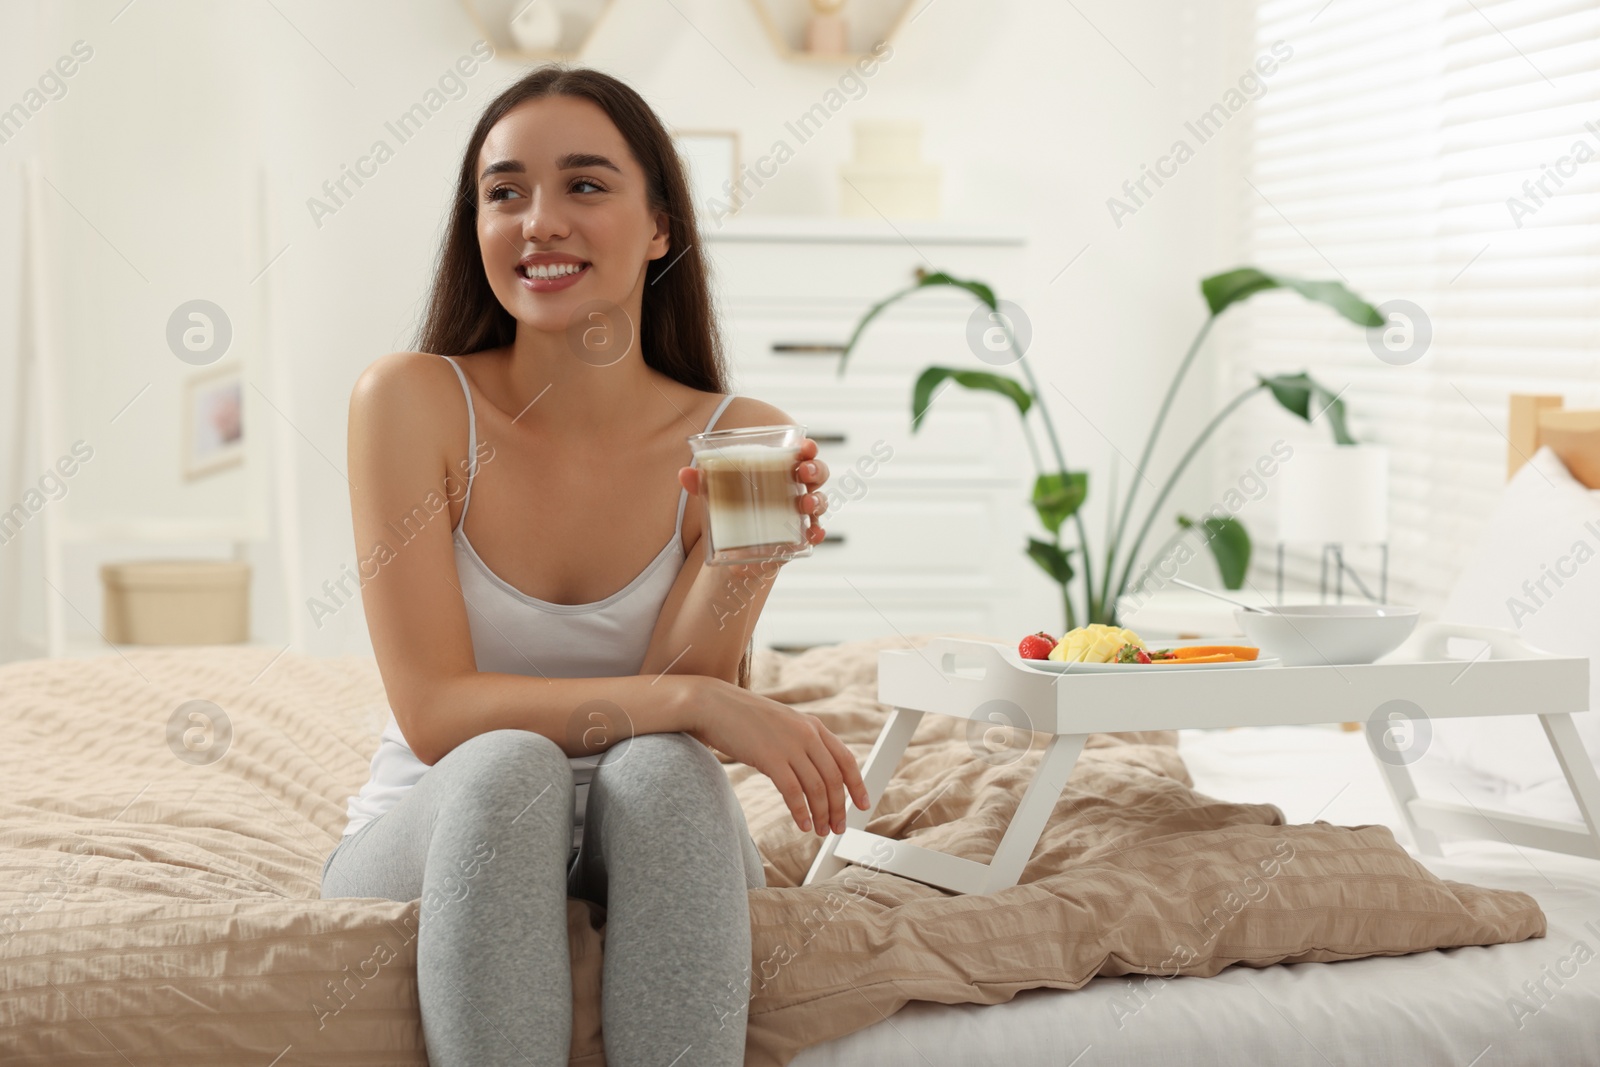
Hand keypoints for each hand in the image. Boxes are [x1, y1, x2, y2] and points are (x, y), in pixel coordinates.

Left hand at [676, 437, 831, 545]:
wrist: (737, 547)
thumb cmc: (735, 509)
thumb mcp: (718, 494)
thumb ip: (703, 484)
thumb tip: (685, 474)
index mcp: (782, 471)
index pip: (802, 454)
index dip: (808, 449)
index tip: (805, 446)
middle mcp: (797, 489)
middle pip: (818, 474)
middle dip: (816, 470)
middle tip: (803, 473)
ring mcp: (800, 514)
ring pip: (820, 502)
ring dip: (817, 501)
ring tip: (805, 504)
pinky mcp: (799, 538)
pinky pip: (815, 534)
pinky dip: (818, 533)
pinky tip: (813, 535)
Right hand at [685, 676, 868, 836]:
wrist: (712, 704)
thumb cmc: (742, 717)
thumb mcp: (782, 724)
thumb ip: (801, 742)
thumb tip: (815, 773)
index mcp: (813, 726)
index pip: (846, 759)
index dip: (858, 785)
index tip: (863, 805)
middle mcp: (807, 734)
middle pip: (834, 778)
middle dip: (839, 807)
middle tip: (838, 827)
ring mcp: (790, 745)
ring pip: (817, 788)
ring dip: (822, 814)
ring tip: (821, 830)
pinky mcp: (770, 758)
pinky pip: (794, 792)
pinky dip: (801, 812)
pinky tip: (803, 825)